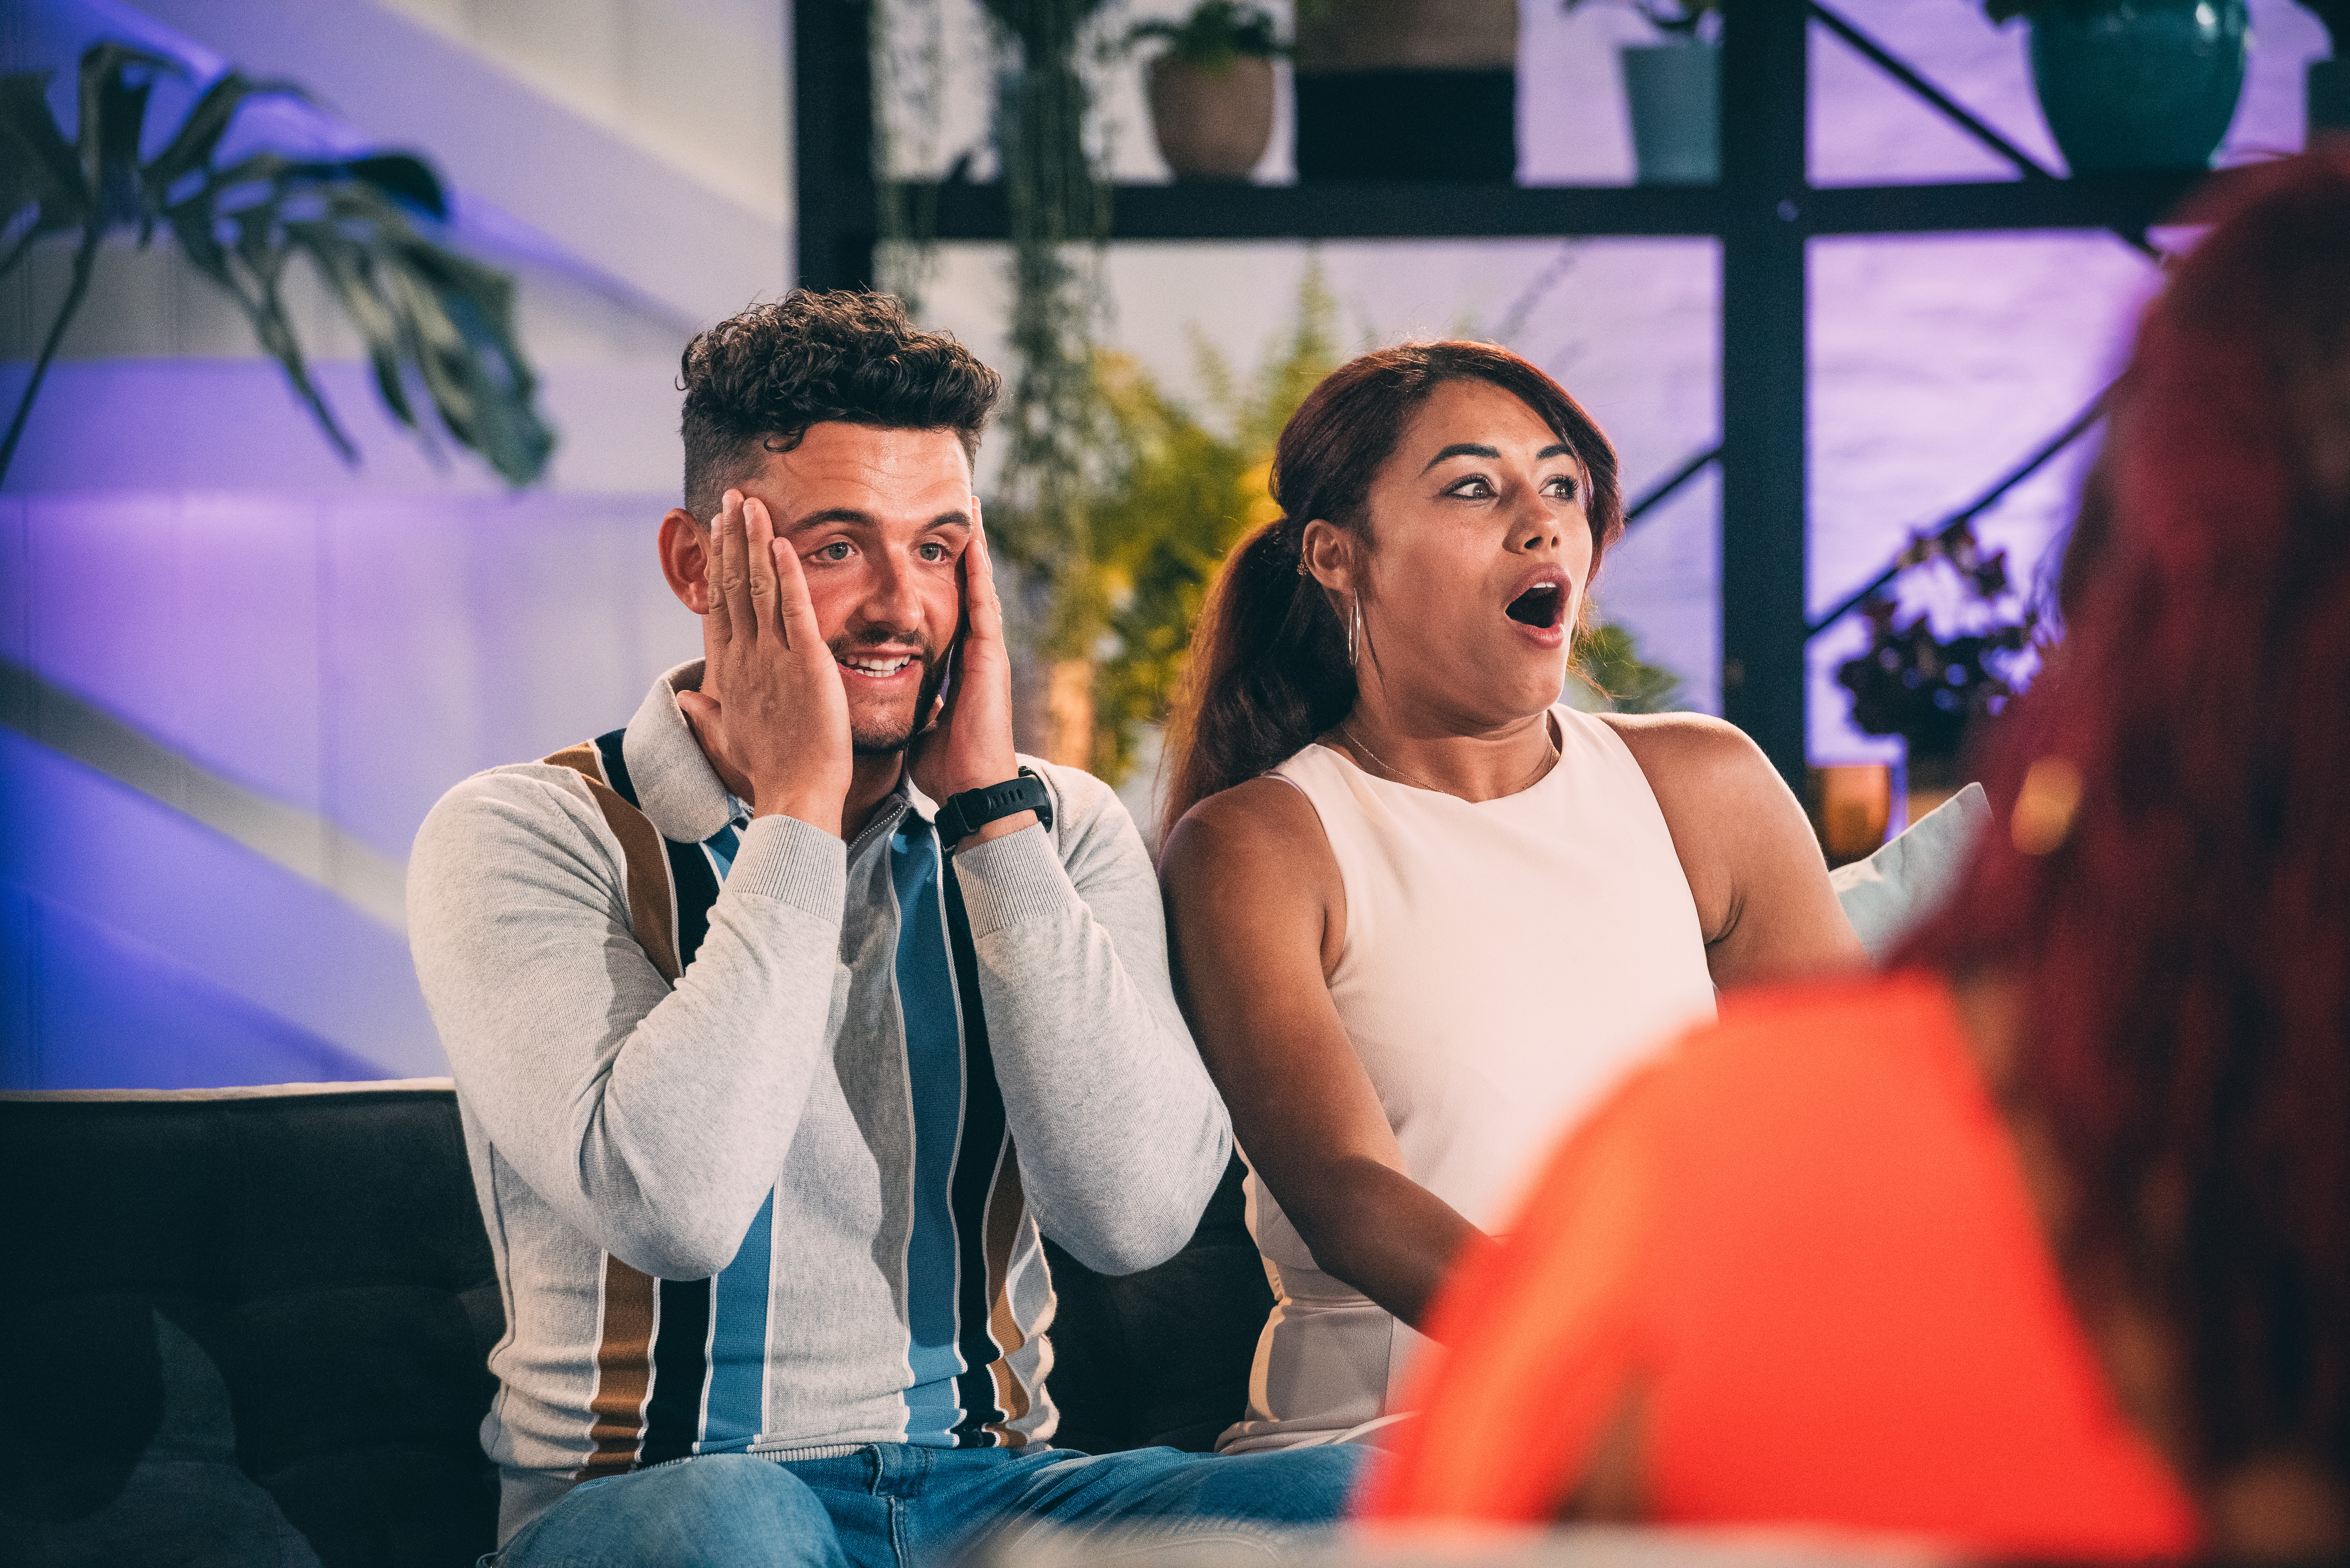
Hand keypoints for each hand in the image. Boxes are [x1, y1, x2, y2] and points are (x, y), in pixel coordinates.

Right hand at [675, 489, 852, 836]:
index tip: (716, 530)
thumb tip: (684, 699)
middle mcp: (745, 658)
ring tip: (750, 504)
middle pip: (733, 586)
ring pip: (758, 588)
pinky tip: (780, 543)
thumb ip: (706, 714)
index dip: (718, 565)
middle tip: (732, 498)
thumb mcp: (728, 739)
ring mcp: (772, 658)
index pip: (720, 606)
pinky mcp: (805, 663)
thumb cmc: (768, 771)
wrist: (795, 795)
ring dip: (754, 543)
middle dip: (732, 540)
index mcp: (730, 672)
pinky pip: (792, 609)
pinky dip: (786, 574)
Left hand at [912, 508, 1034, 845]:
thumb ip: (907, 702)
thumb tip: (883, 697)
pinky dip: (979, 573)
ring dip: (974, 548)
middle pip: (963, 589)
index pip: (942, 610)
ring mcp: (984, 652)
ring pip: (977, 587)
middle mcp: (971, 651)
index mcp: (952, 665)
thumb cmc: (944, 765)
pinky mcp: (989, 657)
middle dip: (960, 550)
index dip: (935, 577)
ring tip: (970, 510)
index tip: (924, 545)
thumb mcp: (916, 722)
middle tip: (956, 508)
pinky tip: (975, 542)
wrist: (971, 791)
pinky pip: (983, 605)